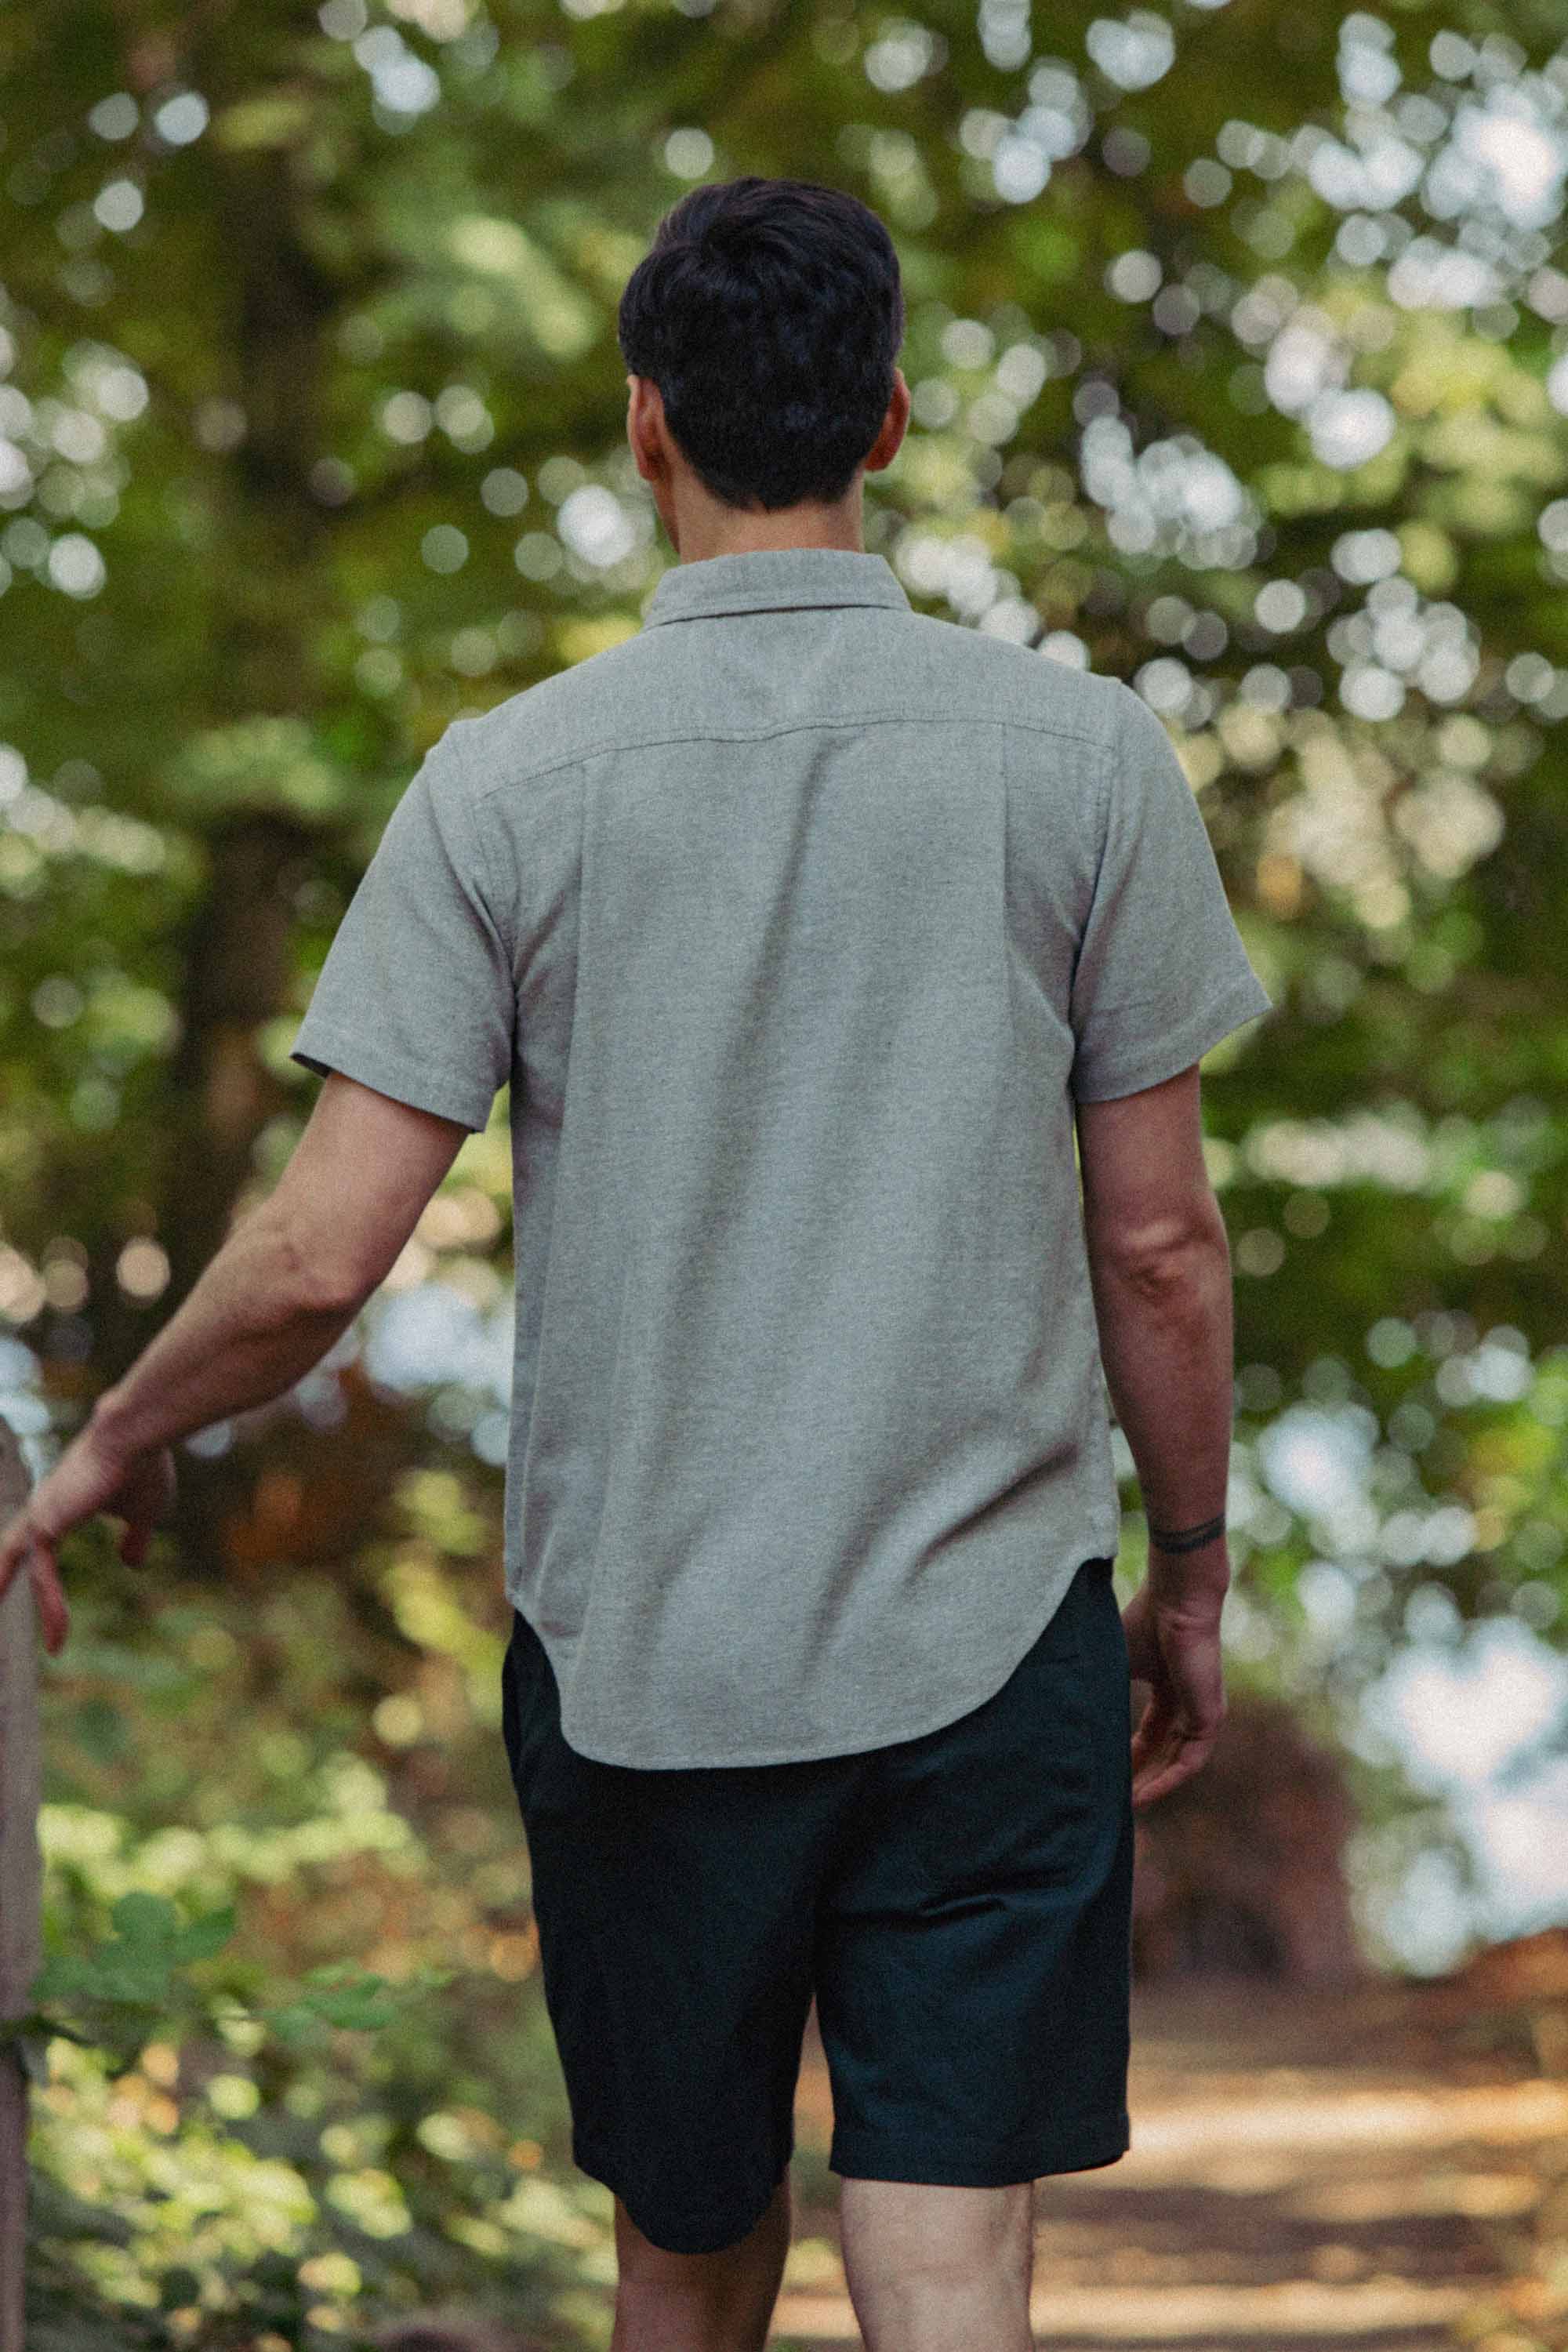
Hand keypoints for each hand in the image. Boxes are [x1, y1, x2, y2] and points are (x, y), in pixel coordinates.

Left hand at [0, 1416, 175, 1657]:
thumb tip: (131, 1565)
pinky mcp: (46, 1527)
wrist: (137, 1437)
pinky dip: (51, 1608)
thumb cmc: (143, 1468)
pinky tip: (59, 1638)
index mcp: (63, 1503)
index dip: (33, 1568)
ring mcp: (42, 1516)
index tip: (48, 1597)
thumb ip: (135, 1538)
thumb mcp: (145, 1513)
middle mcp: (45, 1508)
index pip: (36, 1542)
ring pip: (27, 1570)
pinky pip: (42, 1578)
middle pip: (12, 1551)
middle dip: (2, 1576)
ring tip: (51, 1645)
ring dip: (33, 1605)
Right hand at [1120, 1573, 1226, 1808]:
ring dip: (1152, 1784)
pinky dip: (1167, 1780)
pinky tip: (1143, 1795)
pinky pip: (1189, 1761)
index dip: (1129, 1753)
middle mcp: (1188, 1700)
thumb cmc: (1144, 1621)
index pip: (1150, 1729)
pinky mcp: (1211, 1717)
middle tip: (1113, 1798)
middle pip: (1163, 1749)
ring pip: (1177, 1760)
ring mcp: (1202, 1710)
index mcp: (1168, 1684)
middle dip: (1139, 1774)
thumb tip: (1065, 1714)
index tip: (1107, 1772)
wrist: (1177, 1601)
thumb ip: (1103, 1690)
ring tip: (1125, 1805)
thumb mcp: (1116, 1663)